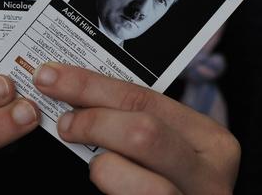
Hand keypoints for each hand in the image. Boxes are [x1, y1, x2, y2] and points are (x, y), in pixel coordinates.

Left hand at [33, 62, 239, 194]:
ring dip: (104, 168)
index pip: (144, 98)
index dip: (89, 85)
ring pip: (140, 182)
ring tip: (97, 166)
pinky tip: (107, 184)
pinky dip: (111, 188)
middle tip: (65, 123)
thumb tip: (71, 89)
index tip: (51, 77)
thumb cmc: (161, 179)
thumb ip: (131, 121)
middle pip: (143, 133)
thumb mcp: (161, 146)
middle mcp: (210, 177)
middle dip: (93, 121)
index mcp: (210, 140)